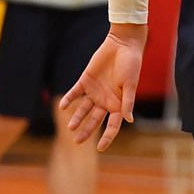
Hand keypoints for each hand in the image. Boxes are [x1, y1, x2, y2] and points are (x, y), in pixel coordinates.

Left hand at [59, 24, 145, 151]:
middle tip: (77, 141)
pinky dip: (69, 99)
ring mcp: (95, 91)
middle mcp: (106, 100)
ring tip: (70, 127)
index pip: (113, 125)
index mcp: (118, 103)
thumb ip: (128, 102)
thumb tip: (129, 120)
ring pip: (83, 109)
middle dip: (86, 131)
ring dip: (77, 118)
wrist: (123, 44)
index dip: (108, 137)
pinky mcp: (86, 81)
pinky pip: (75, 93)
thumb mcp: (131, 84)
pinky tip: (63, 106)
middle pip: (94, 120)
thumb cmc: (131, 64)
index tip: (100, 148)